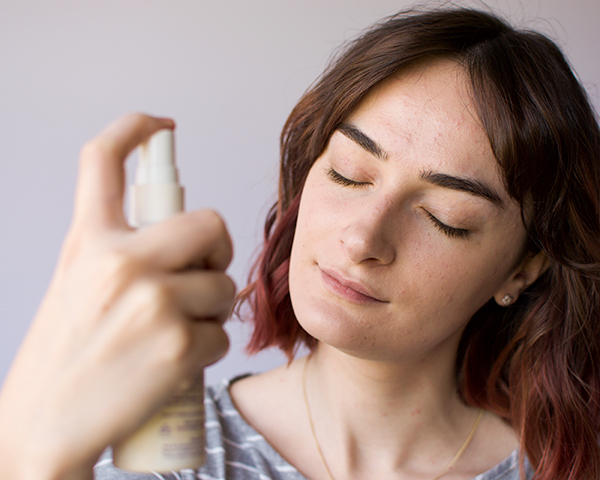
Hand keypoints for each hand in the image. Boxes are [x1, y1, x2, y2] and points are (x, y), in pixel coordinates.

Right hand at [0, 114, 233, 479]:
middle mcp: (120, 261)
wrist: (45, 426)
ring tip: (178, 329)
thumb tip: (177, 235)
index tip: (161, 125)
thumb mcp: (77, 283)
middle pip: (208, 221)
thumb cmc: (66, 355)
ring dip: (213, 307)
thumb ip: (116, 250)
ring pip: (224, 284)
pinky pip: (223, 333)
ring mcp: (153, 302)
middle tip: (202, 271)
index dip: (134, 128)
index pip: (104, 159)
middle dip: (217, 249)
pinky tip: (178, 361)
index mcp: (89, 241)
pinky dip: (210, 348)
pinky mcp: (180, 345)